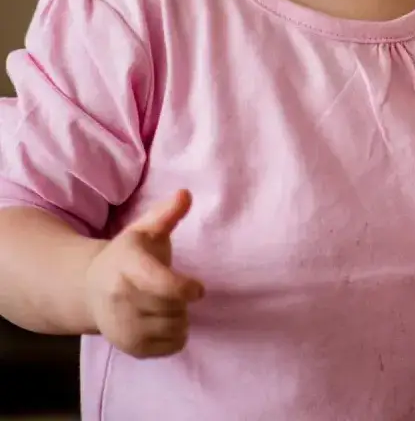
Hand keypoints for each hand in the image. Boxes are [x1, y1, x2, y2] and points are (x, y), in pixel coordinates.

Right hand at [84, 189, 204, 357]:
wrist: (88, 289)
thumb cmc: (128, 255)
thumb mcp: (144, 229)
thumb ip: (167, 214)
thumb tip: (186, 194)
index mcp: (127, 266)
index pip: (160, 284)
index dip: (184, 288)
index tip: (198, 289)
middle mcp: (119, 298)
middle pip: (173, 307)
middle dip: (182, 299)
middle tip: (174, 289)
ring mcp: (120, 326)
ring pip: (175, 328)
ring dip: (180, 316)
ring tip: (165, 303)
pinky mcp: (128, 347)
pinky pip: (171, 347)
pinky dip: (176, 336)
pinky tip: (162, 320)